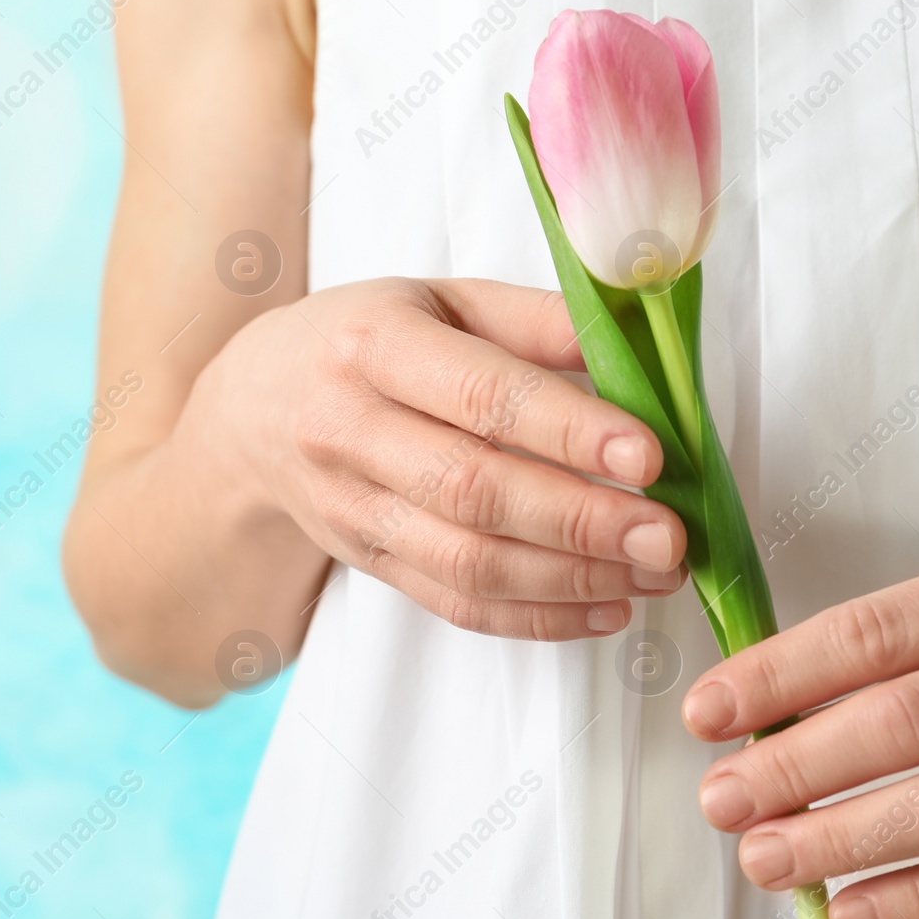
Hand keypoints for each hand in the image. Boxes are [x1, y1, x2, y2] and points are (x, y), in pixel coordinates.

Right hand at [201, 276, 687, 639]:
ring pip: (466, 562)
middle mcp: (350, 429)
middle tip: (667, 537)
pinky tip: (605, 609)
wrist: (251, 412)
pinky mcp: (366, 562)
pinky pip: (454, 605)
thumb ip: (536, 321)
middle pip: (473, 490)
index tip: (647, 457)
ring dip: (571, 579)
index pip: (481, 395)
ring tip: (653, 576)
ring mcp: (352, 507)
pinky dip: (536, 618)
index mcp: (375, 345)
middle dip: (582, 521)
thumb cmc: (366, 341)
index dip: (567, 431)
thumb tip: (636, 352)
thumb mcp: (441, 299)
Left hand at [680, 547, 918, 918]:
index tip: (712, 711)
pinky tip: (858, 907)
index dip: (780, 676)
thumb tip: (780, 712)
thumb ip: (913, 652)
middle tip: (724, 799)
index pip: (874, 631)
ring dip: (844, 840)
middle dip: (796, 766)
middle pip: (906, 720)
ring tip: (770, 858)